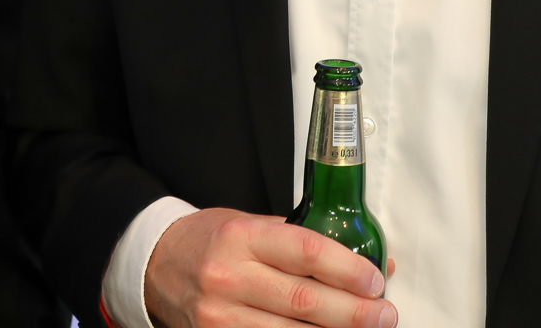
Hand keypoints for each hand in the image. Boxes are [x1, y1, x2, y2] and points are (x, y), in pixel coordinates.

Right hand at [143, 208, 396, 327]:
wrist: (156, 265)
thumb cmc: (211, 241)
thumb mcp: (250, 224)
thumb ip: (304, 242)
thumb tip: (371, 261)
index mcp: (241, 236)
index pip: (304, 251)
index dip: (347, 269)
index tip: (375, 280)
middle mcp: (228, 276)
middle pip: (304, 300)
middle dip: (354, 312)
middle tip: (385, 315)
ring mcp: (219, 315)